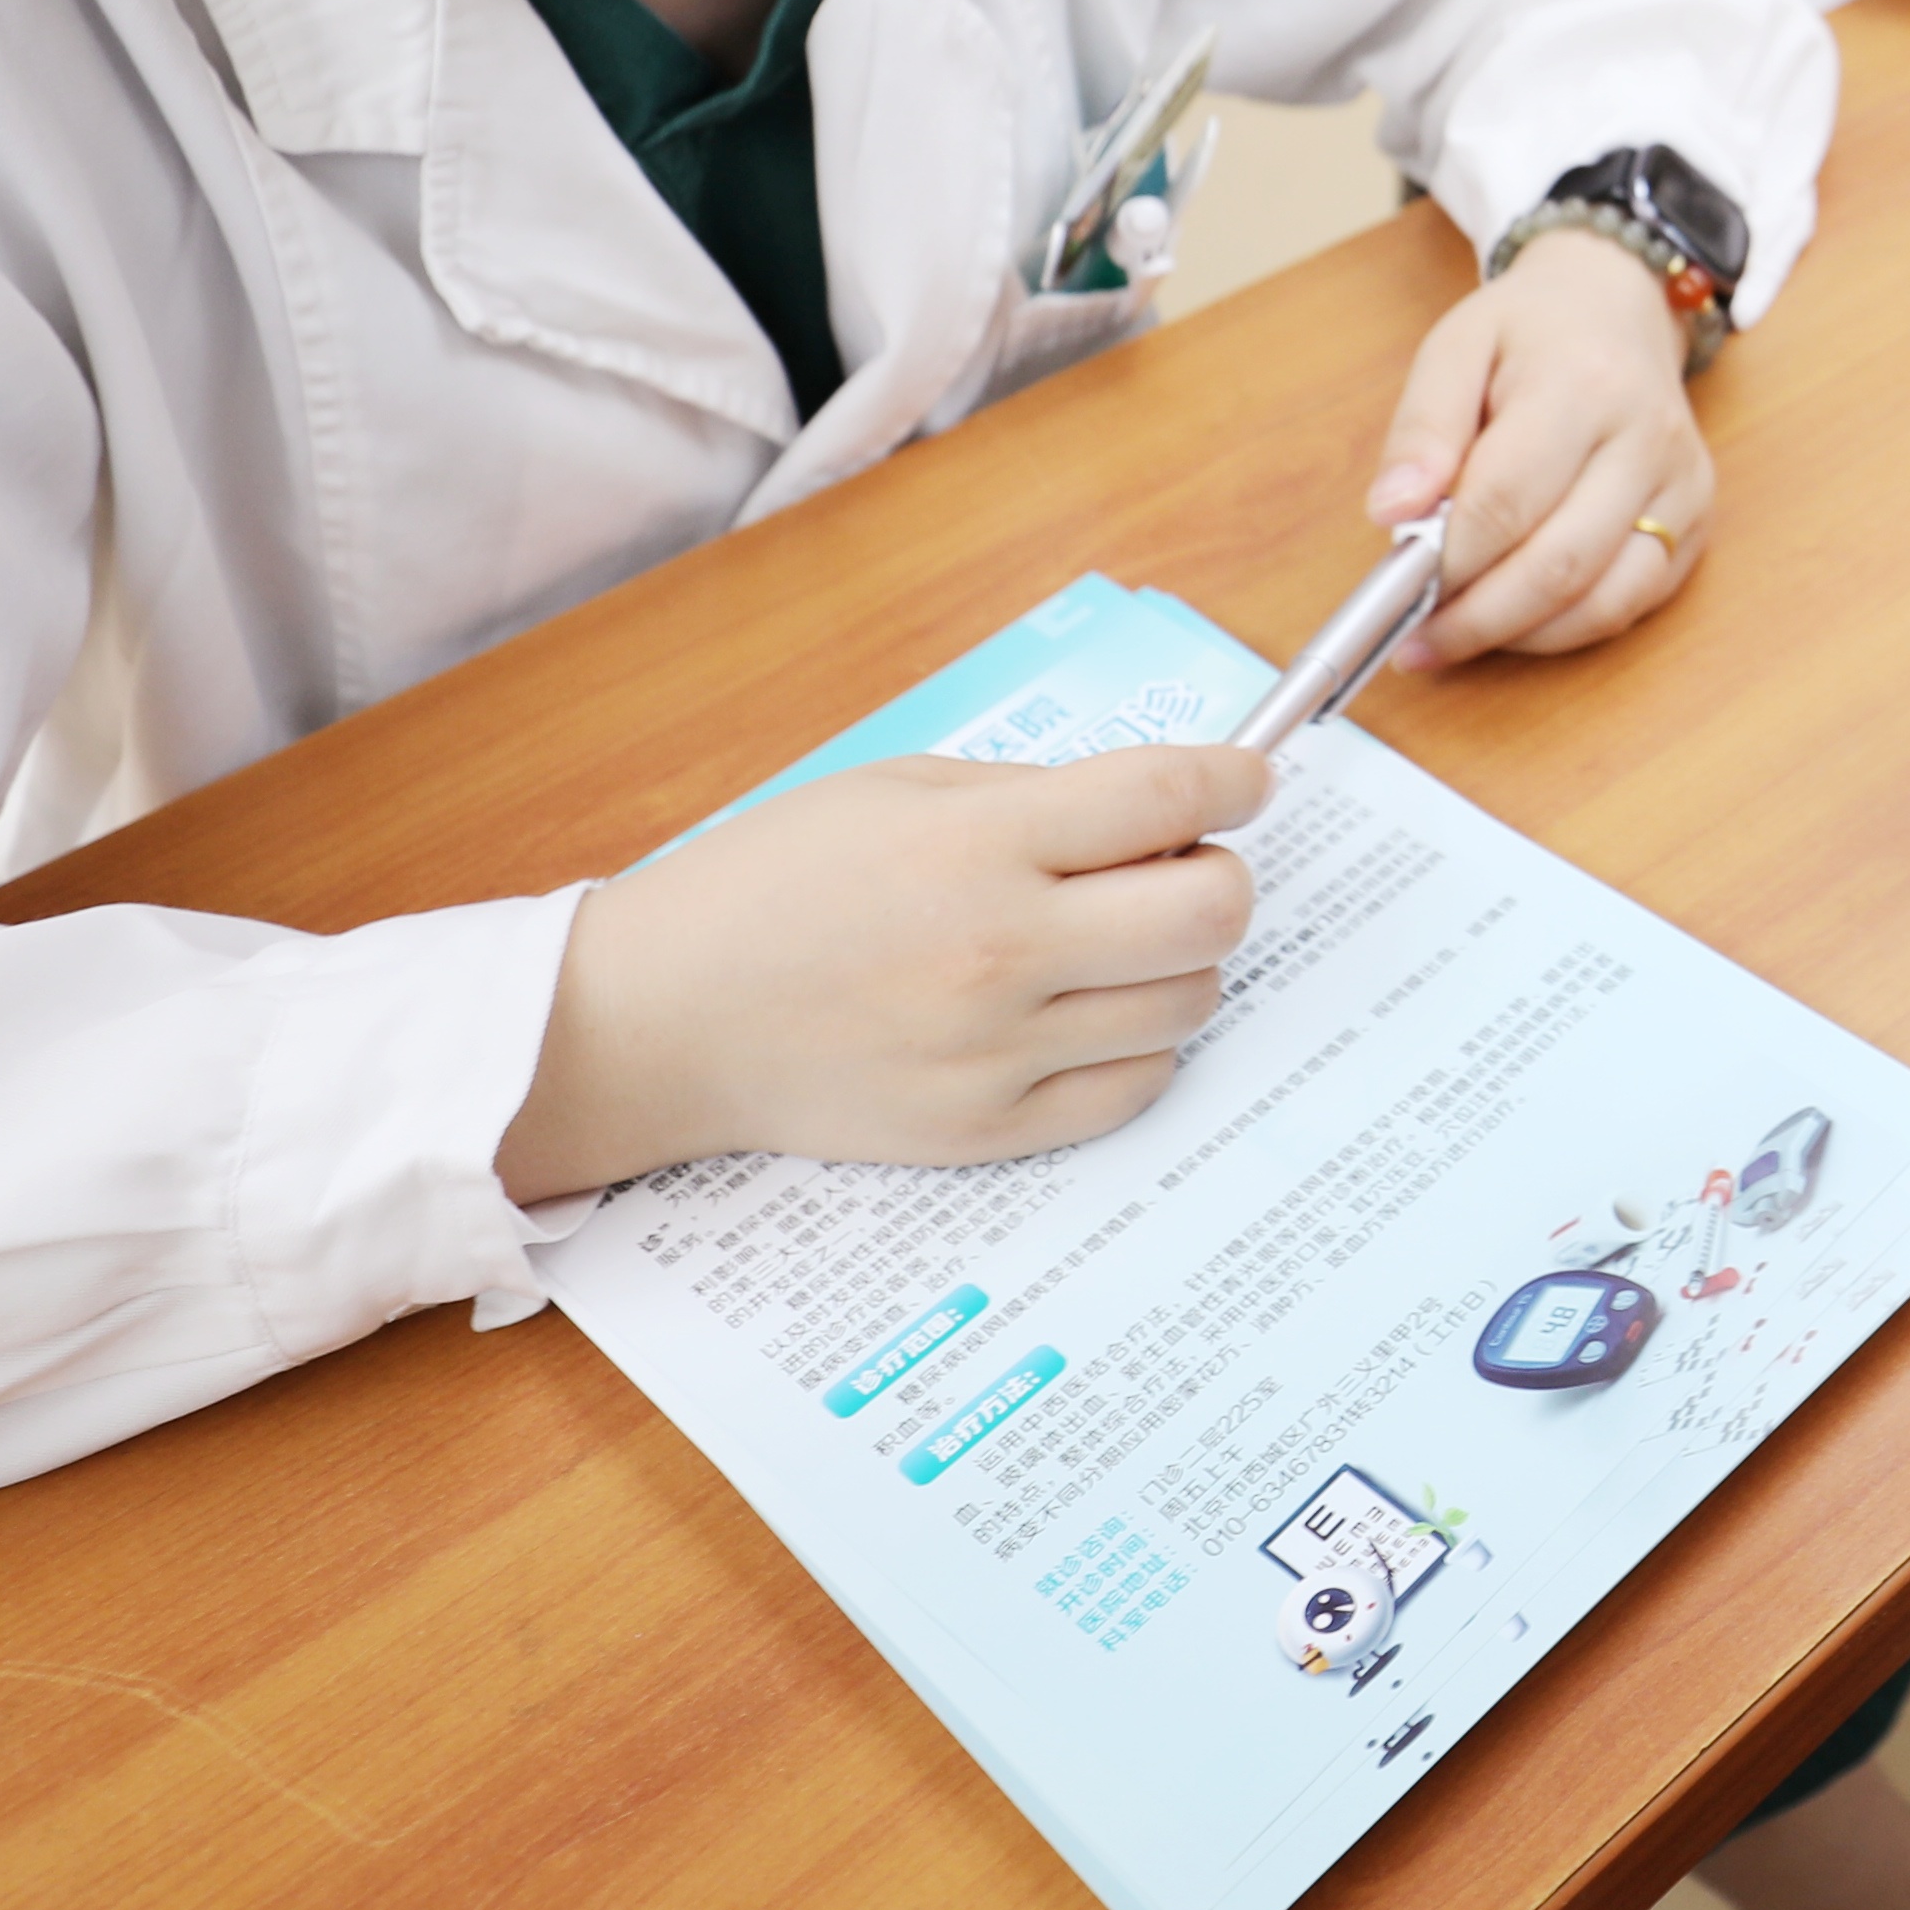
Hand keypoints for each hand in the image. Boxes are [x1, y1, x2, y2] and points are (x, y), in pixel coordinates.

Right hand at [496, 745, 1265, 1194]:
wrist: (662, 1021)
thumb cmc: (770, 887)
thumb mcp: (896, 792)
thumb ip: (1033, 798)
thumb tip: (1155, 813)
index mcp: (975, 847)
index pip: (1167, 800)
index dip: (1233, 779)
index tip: (1247, 778)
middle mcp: (1000, 952)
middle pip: (1210, 913)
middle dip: (1220, 876)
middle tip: (1179, 868)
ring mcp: (999, 1053)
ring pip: (1187, 1004)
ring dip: (1179, 963)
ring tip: (1114, 942)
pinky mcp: (989, 1131)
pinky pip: (1133, 1088)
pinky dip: (1138, 1044)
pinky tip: (1086, 1012)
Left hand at [1375, 228, 1717, 661]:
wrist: (1617, 305)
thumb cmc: (1530, 331)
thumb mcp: (1456, 347)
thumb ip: (1421, 429)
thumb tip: (1392, 514)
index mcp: (1583, 383)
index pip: (1506, 499)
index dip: (1448, 560)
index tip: (1400, 590)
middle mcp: (1647, 438)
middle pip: (1559, 563)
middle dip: (1478, 618)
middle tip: (1419, 640)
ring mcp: (1682, 485)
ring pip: (1603, 600)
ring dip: (1520, 635)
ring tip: (1457, 637)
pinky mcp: (1696, 521)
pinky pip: (1631, 604)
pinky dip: (1566, 629)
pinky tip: (1516, 622)